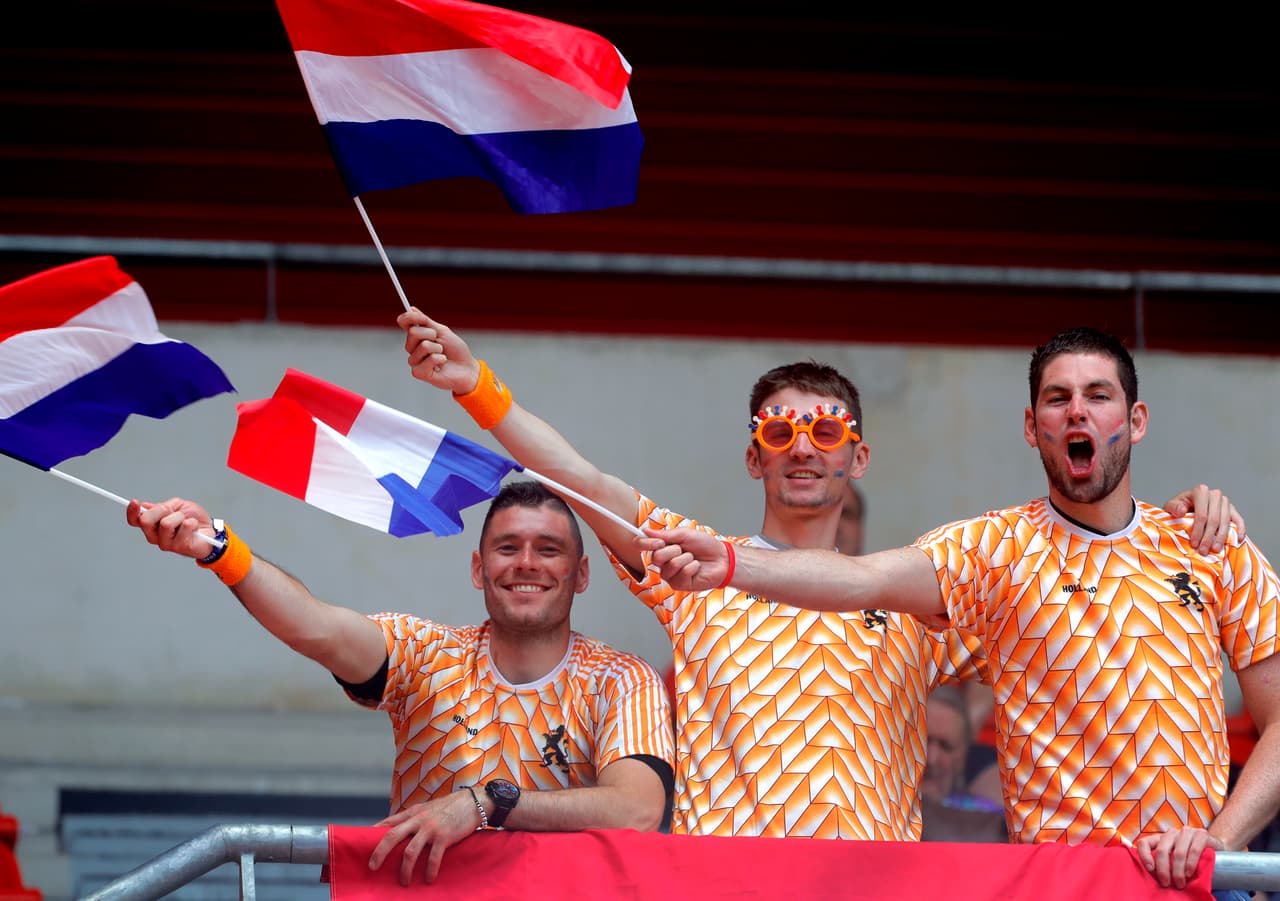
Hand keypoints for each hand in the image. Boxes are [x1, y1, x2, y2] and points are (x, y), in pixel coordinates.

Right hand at [126, 497, 214, 558]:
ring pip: (166, 523)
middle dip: (162, 510)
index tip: (135, 502)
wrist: (211, 530)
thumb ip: (162, 506)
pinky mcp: (180, 547)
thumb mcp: (177, 506)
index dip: (131, 511)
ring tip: (187, 521)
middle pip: (145, 520)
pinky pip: (184, 526)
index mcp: (152, 525)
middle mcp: (155, 536)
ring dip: (180, 516)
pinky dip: (192, 522)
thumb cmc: (193, 518)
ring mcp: (166, 544)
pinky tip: (194, 528)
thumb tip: (145, 506)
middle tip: (175, 512)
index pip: (134, 520)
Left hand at [368, 790, 485, 884]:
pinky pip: (433, 858)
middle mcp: (418, 820)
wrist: (472, 802)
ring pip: (410, 852)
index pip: (387, 822)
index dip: (373, 833)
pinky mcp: (444, 837)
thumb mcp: (426, 808)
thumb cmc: (448, 807)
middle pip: (392, 836)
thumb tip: (396, 831)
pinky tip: (428, 879)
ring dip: (405, 870)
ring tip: (403, 882)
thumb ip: (411, 819)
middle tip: (372, 867)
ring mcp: (431, 828)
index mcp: (412, 813)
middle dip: (380, 853)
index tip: (361, 845)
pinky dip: (429, 871)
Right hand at [397, 308, 480, 393]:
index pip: (404, 322)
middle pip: (413, 332)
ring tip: (443, 355)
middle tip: (439, 341)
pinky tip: (442, 364)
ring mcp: (415, 361)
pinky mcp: (419, 373)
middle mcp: (413, 348)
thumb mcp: (442, 332)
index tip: (422, 317)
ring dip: (438, 349)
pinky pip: (428, 360)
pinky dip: (440, 360)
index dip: (409, 317)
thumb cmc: (455, 350)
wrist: (467, 368)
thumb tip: (411, 309)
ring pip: (423, 346)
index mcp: (417, 336)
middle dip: (431, 334)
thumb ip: (426, 322)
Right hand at [639, 527, 728, 589]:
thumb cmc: (705, 545)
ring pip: (670, 565)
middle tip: (683, 548)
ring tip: (693, 558)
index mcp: (662, 548)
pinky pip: (682, 573)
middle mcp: (663, 563)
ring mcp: (670, 575)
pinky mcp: (679, 585)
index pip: (642, 545)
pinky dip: (693, 567)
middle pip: (656, 557)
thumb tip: (646, 531)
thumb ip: (665, 534)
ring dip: (686, 558)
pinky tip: (697, 567)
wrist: (722, 558)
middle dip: (673, 550)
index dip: (644, 543)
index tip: (657, 541)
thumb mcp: (685, 534)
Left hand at [1133, 826, 1220, 888]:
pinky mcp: (1202, 834)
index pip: (1145, 843)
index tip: (1150, 869)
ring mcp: (1187, 832)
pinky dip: (1191, 863)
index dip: (1144, 855)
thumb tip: (1156, 880)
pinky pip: (1194, 850)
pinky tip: (1190, 873)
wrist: (1217, 850)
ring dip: (1178, 870)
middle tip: (1166, 884)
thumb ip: (1166, 865)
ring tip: (1180, 883)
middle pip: (1162, 850)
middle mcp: (1172, 833)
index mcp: (1161, 839)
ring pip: (1178, 852)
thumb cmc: (1192, 859)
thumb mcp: (1175, 862)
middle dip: (1163, 869)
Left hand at [1163, 484, 1244, 553]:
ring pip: (1225, 522)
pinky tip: (1238, 539)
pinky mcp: (1232, 509)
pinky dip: (1240, 530)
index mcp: (1200, 491)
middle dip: (1208, 537)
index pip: (1201, 515)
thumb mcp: (1171, 505)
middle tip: (1203, 551)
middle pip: (1214, 520)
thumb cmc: (1178, 506)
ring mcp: (1225, 501)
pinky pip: (1239, 520)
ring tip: (1215, 550)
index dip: (1198, 531)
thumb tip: (1181, 510)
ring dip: (1221, 538)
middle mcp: (1215, 494)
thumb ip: (1173, 507)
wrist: (1186, 505)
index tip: (1194, 544)